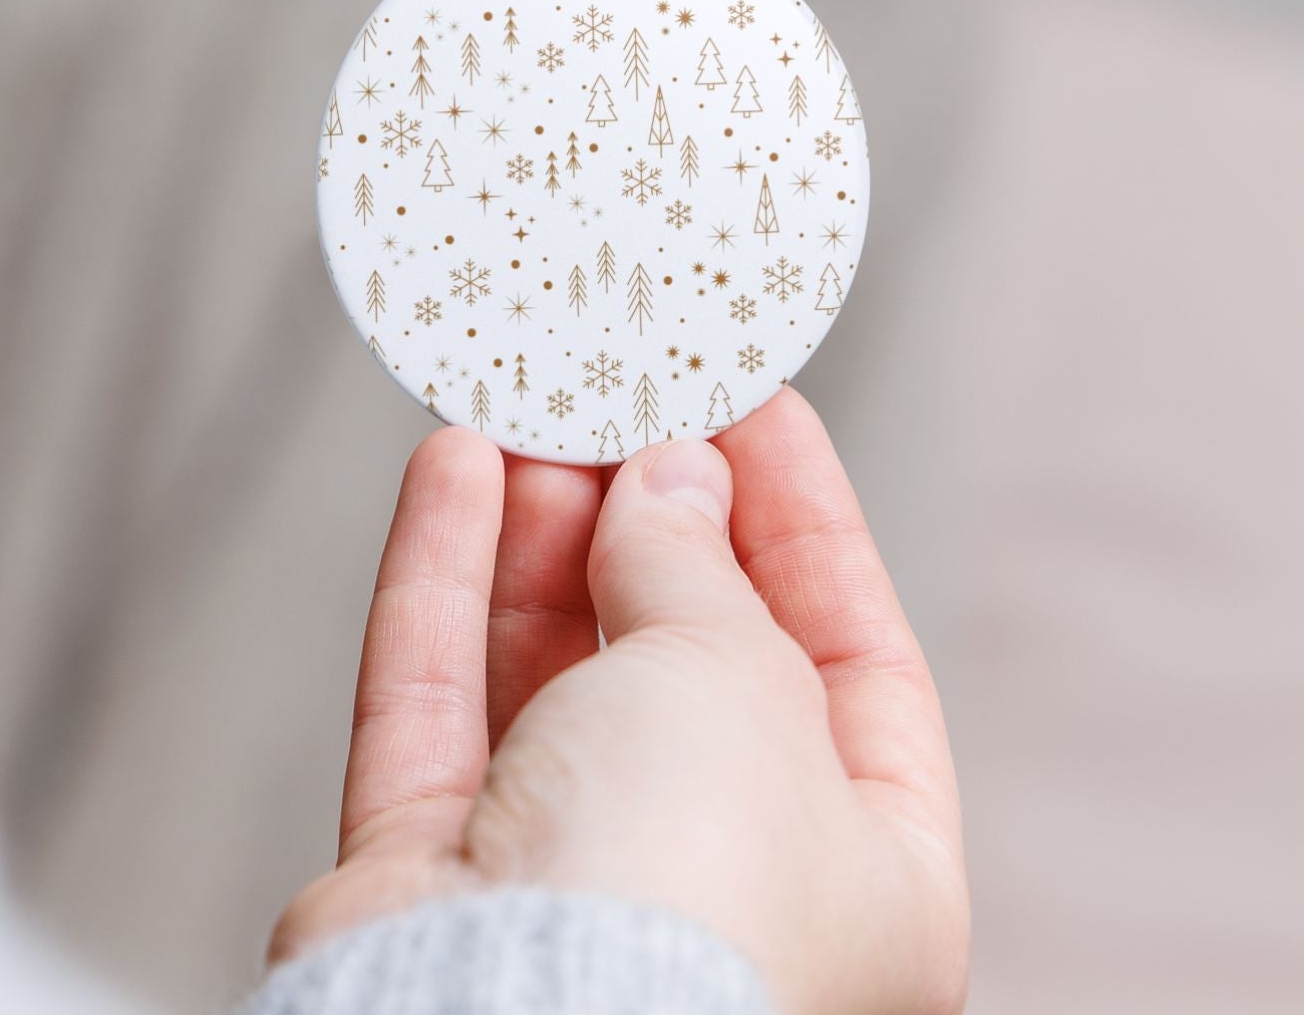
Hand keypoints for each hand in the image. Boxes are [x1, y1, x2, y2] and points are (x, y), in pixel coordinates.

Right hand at [273, 390, 968, 1014]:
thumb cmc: (682, 904)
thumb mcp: (738, 676)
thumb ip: (698, 564)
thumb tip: (669, 483)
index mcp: (870, 878)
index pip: (855, 657)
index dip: (802, 520)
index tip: (751, 406)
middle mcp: (720, 885)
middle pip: (686, 656)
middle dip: (649, 516)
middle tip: (620, 399)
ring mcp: (568, 885)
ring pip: (552, 669)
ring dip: (540, 532)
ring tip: (530, 416)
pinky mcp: (434, 874)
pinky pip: (440, 697)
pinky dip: (444, 579)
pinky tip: (451, 471)